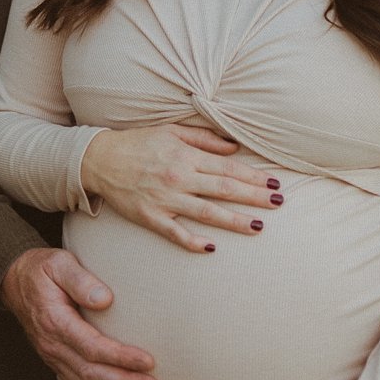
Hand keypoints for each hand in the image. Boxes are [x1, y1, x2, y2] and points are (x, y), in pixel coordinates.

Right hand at [0, 246, 159, 379]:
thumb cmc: (41, 269)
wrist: (14, 281)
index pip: (92, 346)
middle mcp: (52, 345)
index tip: (147, 361)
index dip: (120, 357)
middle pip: (91, 372)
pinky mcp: (55, 361)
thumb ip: (80, 280)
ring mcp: (52, 356)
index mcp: (55, 321)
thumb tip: (106, 299)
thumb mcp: (59, 263)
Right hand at [79, 124, 284, 251]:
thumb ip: (204, 138)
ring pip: (207, 213)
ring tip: (259, 227)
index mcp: (186, 155)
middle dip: (253, 197)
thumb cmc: (139, 142)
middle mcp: (179, 177)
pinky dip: (193, 242)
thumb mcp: (171, 131)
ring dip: (234, 221)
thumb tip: (234, 148)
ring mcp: (166, 199)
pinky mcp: (151, 217)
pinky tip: (212, 248)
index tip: (273, 182)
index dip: (252, 176)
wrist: (101, 160)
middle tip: (278, 203)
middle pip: (224, 189)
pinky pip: (176, 233)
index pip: (227, 167)